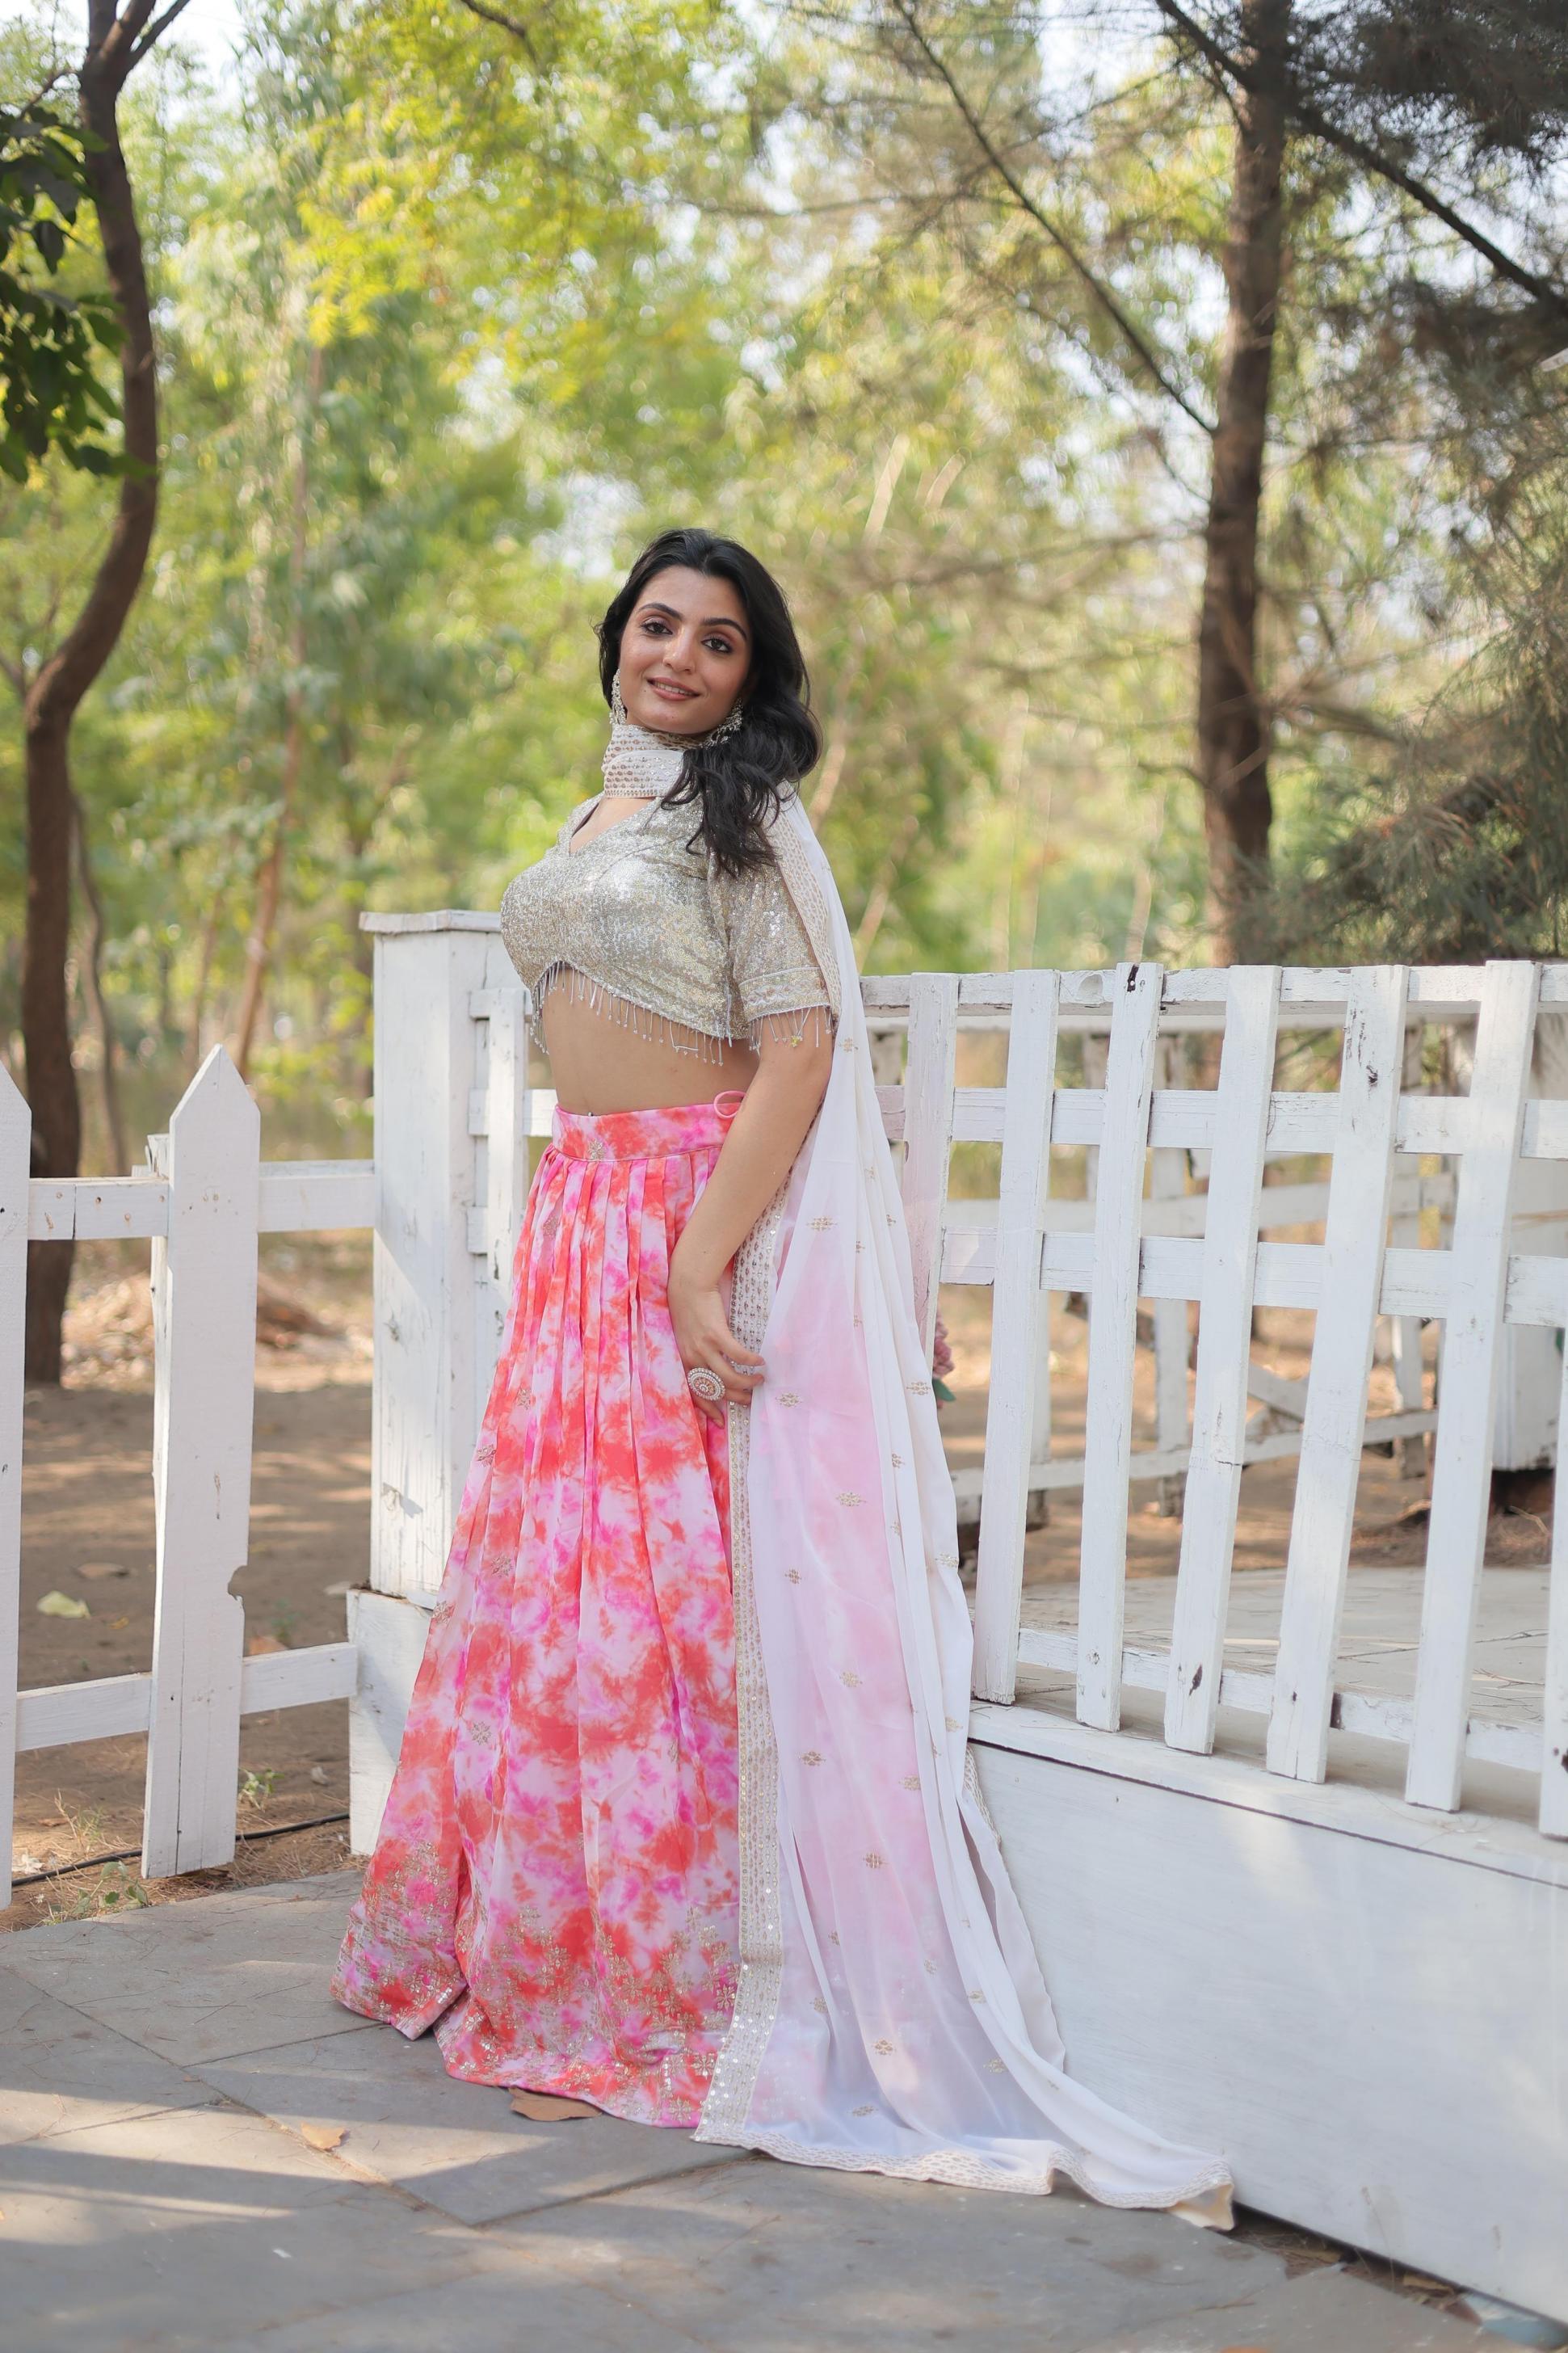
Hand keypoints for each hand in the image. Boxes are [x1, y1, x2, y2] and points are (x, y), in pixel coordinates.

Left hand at [668, 1257, 765, 1422]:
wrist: (687, 1286)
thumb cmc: (689, 1310)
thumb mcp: (687, 1337)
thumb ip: (698, 1353)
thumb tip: (715, 1365)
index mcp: (685, 1360)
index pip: (696, 1392)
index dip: (708, 1408)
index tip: (720, 1420)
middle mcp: (693, 1357)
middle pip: (717, 1388)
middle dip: (735, 1397)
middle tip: (750, 1399)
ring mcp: (704, 1346)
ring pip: (728, 1376)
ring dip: (747, 1382)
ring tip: (760, 1380)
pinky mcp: (716, 1334)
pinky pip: (737, 1355)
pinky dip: (751, 1361)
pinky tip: (760, 1361)